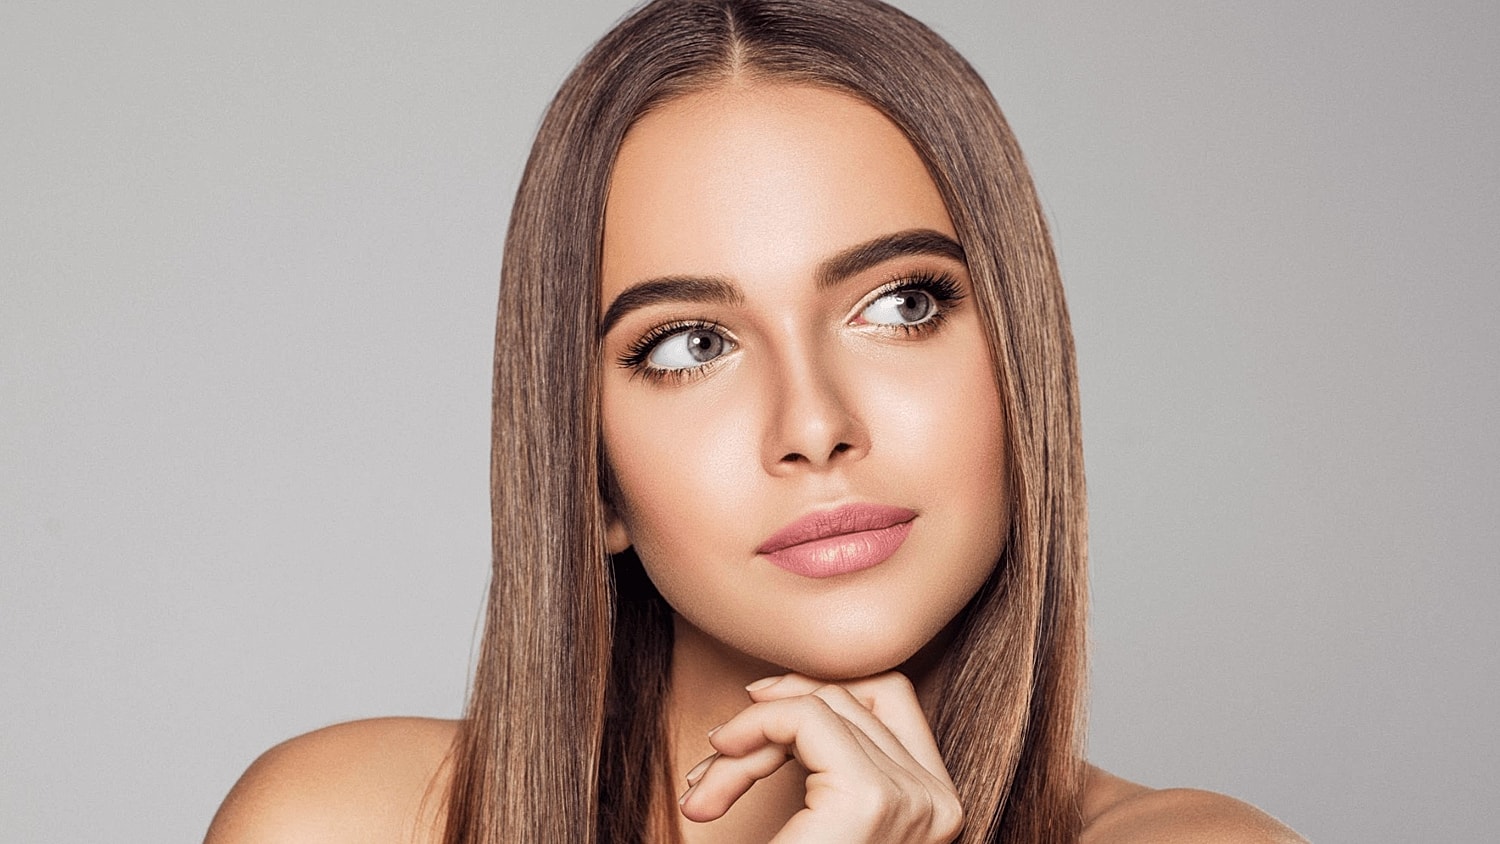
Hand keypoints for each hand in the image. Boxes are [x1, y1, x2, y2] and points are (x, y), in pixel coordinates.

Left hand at [677, 671, 963, 842]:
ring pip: (819, 705)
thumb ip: (816, 758)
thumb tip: (770, 686)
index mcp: (934, 807)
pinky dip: (750, 731)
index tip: (752, 711)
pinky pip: (804, 719)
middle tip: (714, 764)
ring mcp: (911, 801)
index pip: (889, 694)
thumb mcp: (814, 816)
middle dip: (769, 715)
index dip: (816, 685)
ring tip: (704, 789)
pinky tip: (715, 774)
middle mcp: (936, 803)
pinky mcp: (868, 802)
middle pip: (849, 695)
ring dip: (744, 738)